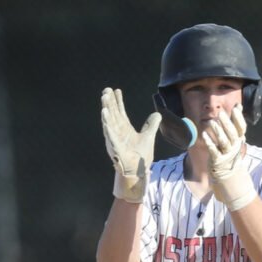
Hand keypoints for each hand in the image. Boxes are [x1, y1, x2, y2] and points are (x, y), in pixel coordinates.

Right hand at [101, 87, 160, 202]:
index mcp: (125, 129)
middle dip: (109, 102)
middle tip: (106, 90)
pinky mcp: (115, 147)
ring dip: (106, 110)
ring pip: (109, 122)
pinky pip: (110, 134)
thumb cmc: (140, 155)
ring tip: (104, 98)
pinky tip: (104, 115)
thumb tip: (157, 113)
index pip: (120, 112)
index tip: (115, 90)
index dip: (118, 101)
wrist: (138, 171)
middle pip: (113, 114)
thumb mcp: (148, 136)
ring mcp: (115, 139)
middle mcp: (118, 132)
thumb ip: (151, 125)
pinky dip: (107, 125)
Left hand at [202, 104, 256, 210]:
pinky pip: (214, 151)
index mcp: (239, 141)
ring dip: (218, 132)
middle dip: (227, 123)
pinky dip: (210, 143)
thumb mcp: (235, 141)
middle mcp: (235, 147)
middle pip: (232, 133)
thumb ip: (235, 124)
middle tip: (221, 112)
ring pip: (224, 141)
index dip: (239, 118)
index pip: (242, 128)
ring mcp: (227, 155)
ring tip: (212, 122)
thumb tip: (238, 106)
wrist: (232, 179)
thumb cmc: (231, 157)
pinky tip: (204, 135)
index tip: (236, 108)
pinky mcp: (218, 162)